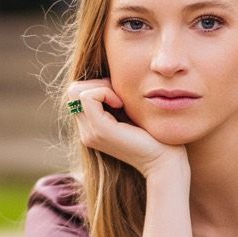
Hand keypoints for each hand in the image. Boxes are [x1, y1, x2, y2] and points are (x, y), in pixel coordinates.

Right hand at [65, 76, 186, 178]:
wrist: (164, 160)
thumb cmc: (155, 135)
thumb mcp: (130, 112)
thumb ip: (116, 98)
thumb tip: (109, 76)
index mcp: (92, 128)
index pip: (77, 93)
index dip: (97, 86)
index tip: (120, 97)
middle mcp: (86, 133)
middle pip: (73, 90)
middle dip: (96, 84)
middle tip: (119, 97)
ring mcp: (90, 133)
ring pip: (76, 91)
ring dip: (100, 87)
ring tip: (121, 101)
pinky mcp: (99, 130)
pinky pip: (87, 96)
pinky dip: (104, 92)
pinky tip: (121, 104)